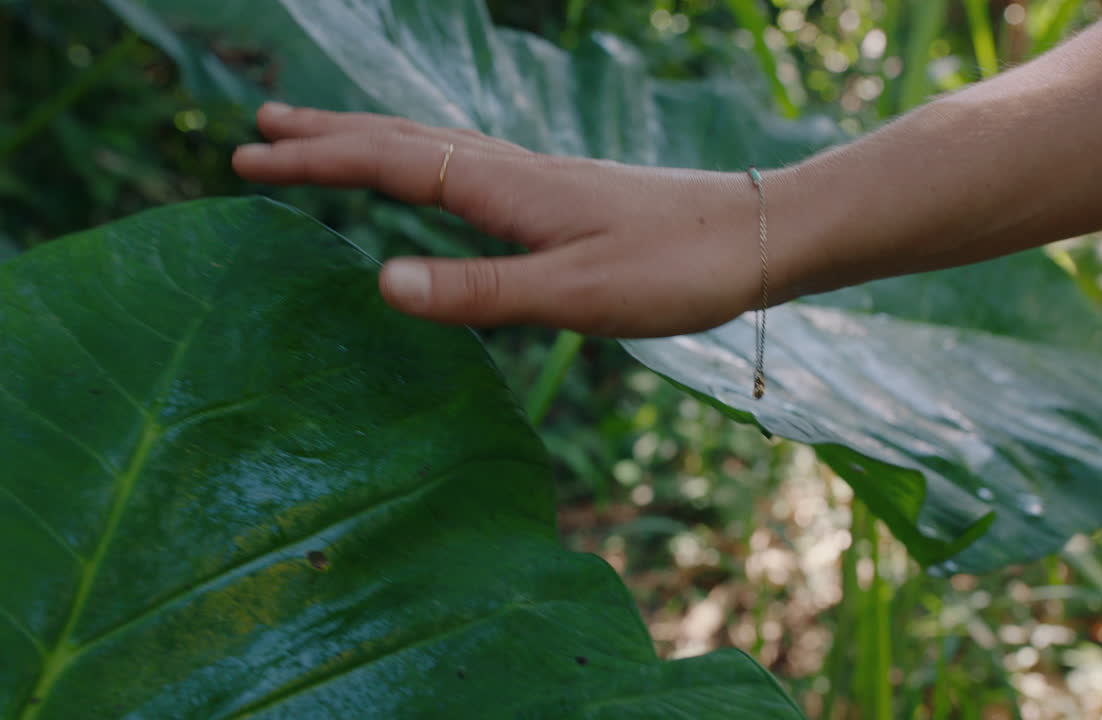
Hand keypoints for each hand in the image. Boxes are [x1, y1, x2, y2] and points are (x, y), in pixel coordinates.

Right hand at [232, 103, 808, 336]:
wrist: (758, 235)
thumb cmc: (675, 269)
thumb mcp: (575, 295)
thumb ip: (479, 292)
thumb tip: (379, 285)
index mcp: (507, 189)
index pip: (388, 166)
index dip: (316, 162)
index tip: (246, 159)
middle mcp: (515, 171)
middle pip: (403, 141)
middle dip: (326, 136)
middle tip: (259, 129)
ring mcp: (539, 180)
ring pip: (435, 147)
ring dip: (369, 140)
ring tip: (323, 139)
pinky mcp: (562, 197)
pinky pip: (468, 165)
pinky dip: (421, 160)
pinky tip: (432, 176)